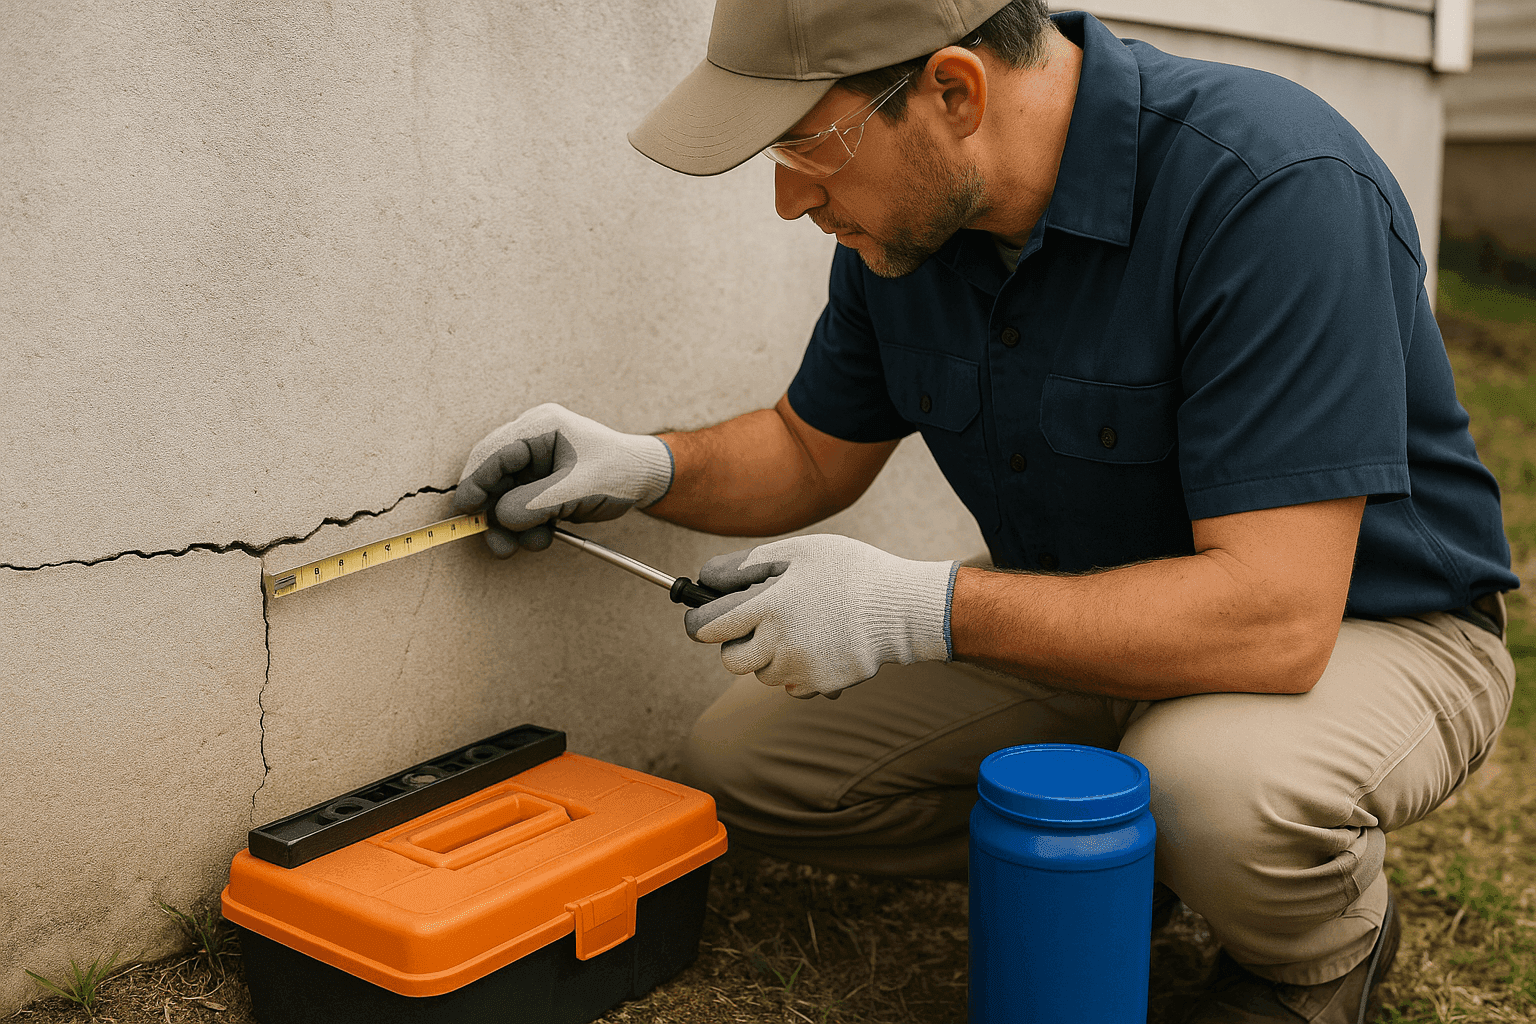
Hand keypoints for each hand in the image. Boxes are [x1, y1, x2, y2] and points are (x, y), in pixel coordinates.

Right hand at [454, 403, 673, 557]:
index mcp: (541, 427)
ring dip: (513, 525)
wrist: (646, 480)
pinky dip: (526, 524)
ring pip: (505, 495)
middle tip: (499, 546)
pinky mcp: (541, 482)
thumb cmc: (619, 473)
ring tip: (534, 544)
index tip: (464, 511)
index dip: (475, 482)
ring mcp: (535, 462)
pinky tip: (542, 537)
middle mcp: (532, 440)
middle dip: (495, 513)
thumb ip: (536, 503)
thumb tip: (499, 518)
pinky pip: (520, 504)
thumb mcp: (577, 489)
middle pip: (494, 477)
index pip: (493, 453)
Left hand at [683, 535, 957, 698]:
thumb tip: (707, 579)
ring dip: (770, 656)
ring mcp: (799, 667)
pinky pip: (791, 685)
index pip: (706, 628)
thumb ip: (748, 564)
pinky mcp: (819, 684)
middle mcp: (778, 642)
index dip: (700, 622)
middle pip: (731, 661)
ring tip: (802, 628)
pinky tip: (821, 646)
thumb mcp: (799, 551)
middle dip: (736, 644)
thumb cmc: (849, 571)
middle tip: (757, 624)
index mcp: (767, 606)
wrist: (901, 607)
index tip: (704, 618)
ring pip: (762, 673)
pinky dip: (797, 670)